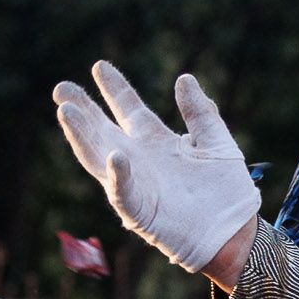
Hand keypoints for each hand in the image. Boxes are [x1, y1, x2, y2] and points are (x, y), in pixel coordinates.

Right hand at [50, 60, 256, 277]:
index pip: (128, 108)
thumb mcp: (217, 142)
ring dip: (82, 136)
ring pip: (98, 157)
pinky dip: (118, 175)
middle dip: (82, 109)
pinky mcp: (140, 212)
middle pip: (102, 129)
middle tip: (61, 88)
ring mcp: (135, 184)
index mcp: (156, 140)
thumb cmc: (227, 191)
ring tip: (66, 112)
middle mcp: (139, 160)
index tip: (99, 66)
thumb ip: (201, 113)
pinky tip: (113, 156)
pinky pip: (123, 193)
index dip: (114, 88)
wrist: (236, 232)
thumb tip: (184, 78)